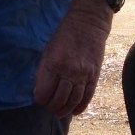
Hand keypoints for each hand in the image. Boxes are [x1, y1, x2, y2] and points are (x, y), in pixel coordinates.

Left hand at [33, 0, 111, 117]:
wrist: (88, 22)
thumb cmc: (64, 34)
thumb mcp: (48, 50)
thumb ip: (44, 70)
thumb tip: (39, 91)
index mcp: (53, 63)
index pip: (44, 93)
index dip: (40, 99)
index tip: (39, 98)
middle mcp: (69, 71)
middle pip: (58, 100)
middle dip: (51, 107)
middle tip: (49, 107)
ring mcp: (84, 74)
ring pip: (73, 101)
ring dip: (65, 110)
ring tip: (60, 112)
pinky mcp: (95, 74)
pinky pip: (87, 96)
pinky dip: (80, 106)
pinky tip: (75, 111)